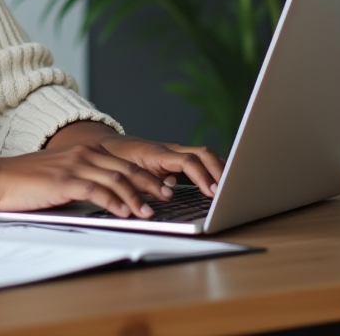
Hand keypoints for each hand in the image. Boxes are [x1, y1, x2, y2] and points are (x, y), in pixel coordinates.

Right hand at [0, 143, 176, 218]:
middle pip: (125, 168)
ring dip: (136, 197)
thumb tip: (106, 199)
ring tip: (149, 211)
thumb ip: (83, 181)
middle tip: (166, 196)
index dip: (145, 174)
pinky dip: (114, 202)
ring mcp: (74, 166)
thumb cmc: (26, 180)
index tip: (162, 187)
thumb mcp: (60, 176)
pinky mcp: (64, 181)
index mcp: (83, 150)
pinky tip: (124, 213)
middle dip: (149, 184)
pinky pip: (97, 190)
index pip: (123, 161)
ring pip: (115, 179)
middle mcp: (82, 153)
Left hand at [94, 133, 223, 197]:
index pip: (187, 160)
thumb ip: (144, 182)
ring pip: (204, 154)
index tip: (213, 192)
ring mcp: (175, 152)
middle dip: (219, 171)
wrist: (108, 146)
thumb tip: (168, 191)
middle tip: (228, 192)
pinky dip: (213, 170)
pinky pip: (200, 159)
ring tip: (231, 190)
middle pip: (203, 153)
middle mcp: (169, 150)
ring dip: (220, 169)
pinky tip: (221, 184)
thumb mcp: (126, 173)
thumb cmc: (115, 160)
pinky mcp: (177, 158)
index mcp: (157, 153)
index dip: (202, 176)